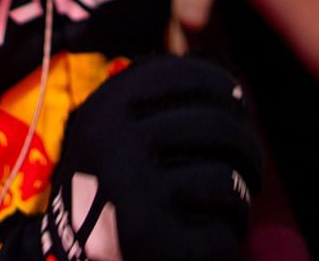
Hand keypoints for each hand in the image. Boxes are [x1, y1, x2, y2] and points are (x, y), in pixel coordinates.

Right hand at [42, 55, 261, 260]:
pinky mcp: (150, 240)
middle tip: (253, 167)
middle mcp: (115, 145)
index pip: (186, 76)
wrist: (65, 252)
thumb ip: (154, 99)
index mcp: (107, 108)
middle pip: (217, 127)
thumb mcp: (110, 128)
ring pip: (224, 180)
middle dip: (248, 148)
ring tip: (236, 201)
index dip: (223, 87)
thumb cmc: (105, 184)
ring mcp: (132, 194)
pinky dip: (229, 234)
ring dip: (241, 194)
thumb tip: (229, 77)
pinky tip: (219, 233)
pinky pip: (220, 230)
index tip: (240, 102)